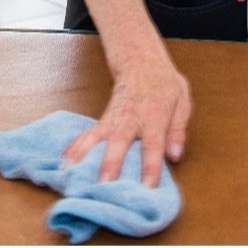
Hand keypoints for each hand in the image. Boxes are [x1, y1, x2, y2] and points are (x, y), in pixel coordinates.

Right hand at [68, 0, 192, 187]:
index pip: (153, 142)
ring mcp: (113, 117)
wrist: (140, 60)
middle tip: (104, 183)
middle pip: (120, 141)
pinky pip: (87, 134)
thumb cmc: (164, 85)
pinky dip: (75, 148)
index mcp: (155, 114)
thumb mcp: (182, 101)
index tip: (147, 187)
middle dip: (111, 162)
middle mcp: (131, 116)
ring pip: (97, 137)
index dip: (151, 165)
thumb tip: (175, 155)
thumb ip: (178, 130)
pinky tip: (65, 162)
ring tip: (71, 172)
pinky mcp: (103, 118)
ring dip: (84, 155)